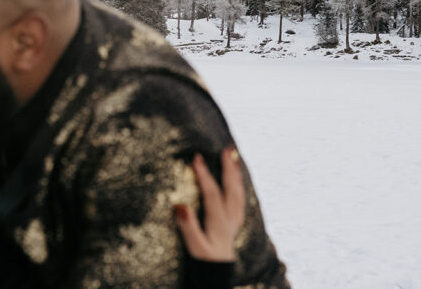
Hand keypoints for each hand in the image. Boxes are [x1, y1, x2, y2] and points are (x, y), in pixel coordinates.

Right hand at [175, 147, 244, 261]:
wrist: (218, 271)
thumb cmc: (204, 259)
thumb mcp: (194, 246)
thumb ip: (188, 227)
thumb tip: (181, 206)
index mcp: (219, 222)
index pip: (212, 194)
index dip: (204, 176)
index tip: (197, 158)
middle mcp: (230, 218)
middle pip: (231, 188)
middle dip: (228, 167)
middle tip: (226, 149)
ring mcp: (235, 218)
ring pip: (239, 191)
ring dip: (235, 172)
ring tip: (232, 156)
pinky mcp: (236, 220)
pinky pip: (240, 196)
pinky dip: (238, 182)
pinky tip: (235, 175)